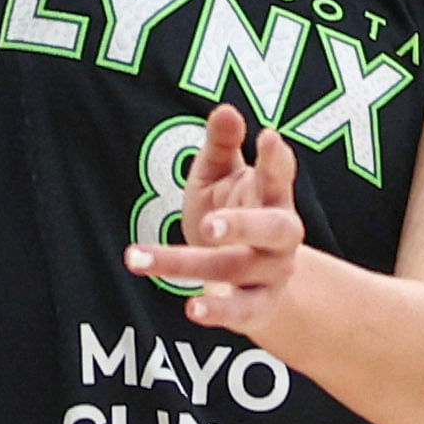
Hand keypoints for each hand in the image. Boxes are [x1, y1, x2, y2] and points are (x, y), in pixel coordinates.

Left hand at [128, 106, 307, 329]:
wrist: (257, 279)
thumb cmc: (232, 214)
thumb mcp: (221, 176)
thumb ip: (222, 145)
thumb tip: (225, 110)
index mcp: (272, 195)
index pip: (280, 174)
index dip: (276, 158)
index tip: (268, 138)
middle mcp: (281, 235)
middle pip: (273, 228)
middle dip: (241, 226)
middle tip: (207, 224)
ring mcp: (273, 272)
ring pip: (237, 269)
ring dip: (189, 265)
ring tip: (142, 258)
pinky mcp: (260, 305)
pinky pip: (243, 311)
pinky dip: (218, 313)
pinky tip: (191, 309)